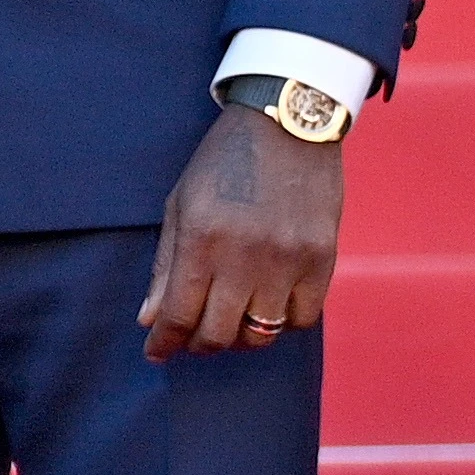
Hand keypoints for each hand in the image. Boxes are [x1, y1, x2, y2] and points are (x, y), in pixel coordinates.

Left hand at [139, 104, 342, 359]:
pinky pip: (303, 318)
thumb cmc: (224, 162)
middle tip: (191, 339)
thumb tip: (150, 318)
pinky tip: (267, 306)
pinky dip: (281, 323)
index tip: (156, 351)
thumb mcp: (181, 205)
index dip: (163, 341)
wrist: (289, 123)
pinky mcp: (324, 258)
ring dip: (240, 338)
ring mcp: (290, 259)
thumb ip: (166, 266)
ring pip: (262, 333)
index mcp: (202, 240)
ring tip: (228, 324)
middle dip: (198, 344)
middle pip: (220, 333)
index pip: (178, 314)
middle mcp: (247, 256)